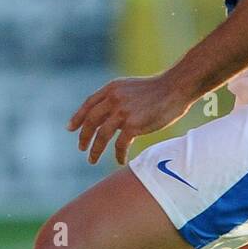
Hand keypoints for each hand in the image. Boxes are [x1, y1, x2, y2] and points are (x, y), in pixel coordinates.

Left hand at [69, 74, 195, 165]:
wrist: (177, 87)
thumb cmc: (158, 89)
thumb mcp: (130, 87)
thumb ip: (117, 98)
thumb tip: (106, 114)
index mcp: (112, 88)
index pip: (88, 104)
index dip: (78, 117)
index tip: (70, 129)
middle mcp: (113, 99)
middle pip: (91, 121)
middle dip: (84, 136)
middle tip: (81, 148)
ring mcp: (123, 112)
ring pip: (101, 135)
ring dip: (95, 150)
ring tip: (92, 159)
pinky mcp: (134, 124)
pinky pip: (120, 145)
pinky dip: (118, 154)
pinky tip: (120, 161)